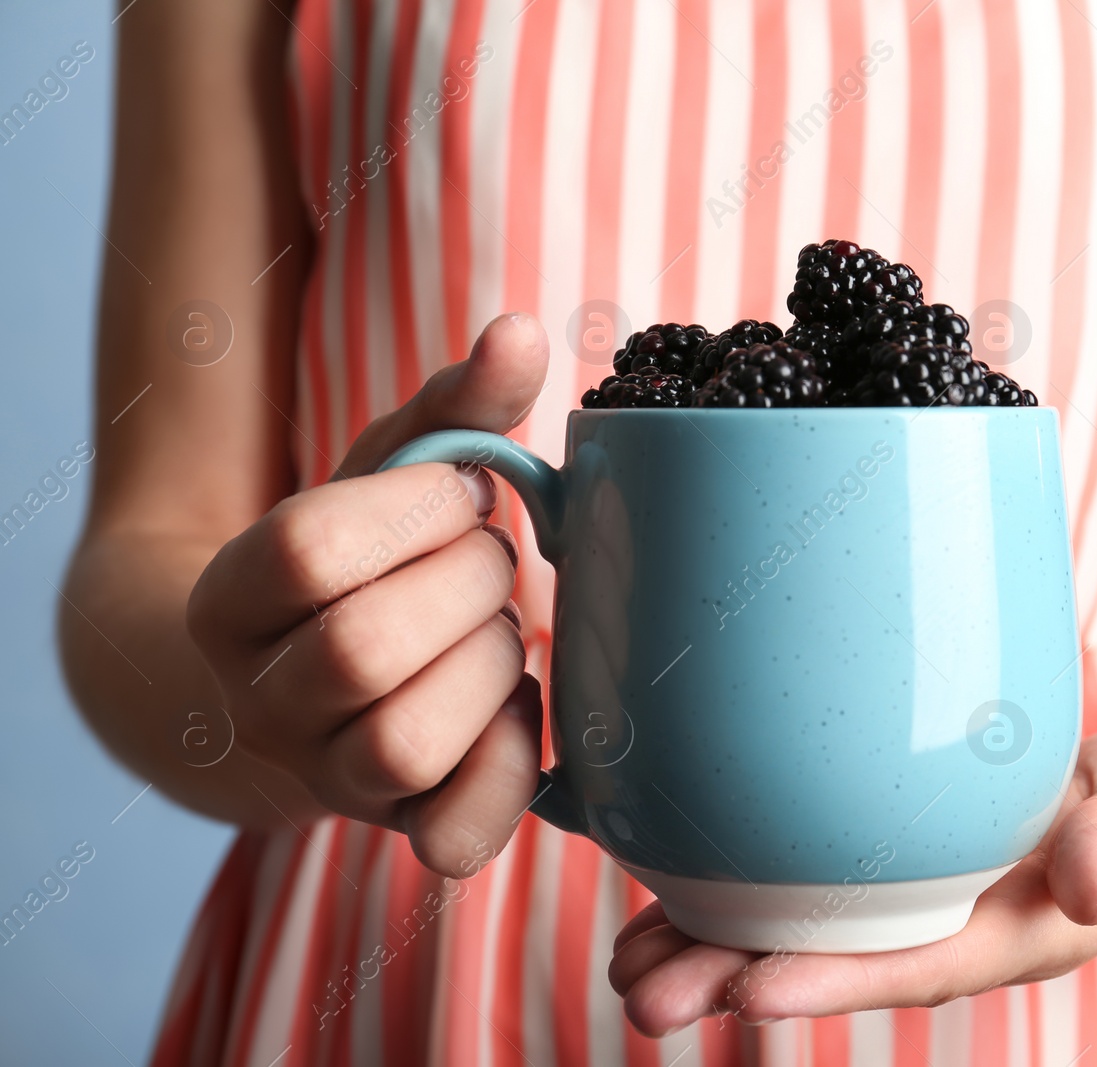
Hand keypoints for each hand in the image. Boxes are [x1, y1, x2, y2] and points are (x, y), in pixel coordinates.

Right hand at [186, 314, 549, 876]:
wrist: (301, 687)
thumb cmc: (362, 563)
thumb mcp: (387, 476)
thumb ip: (454, 406)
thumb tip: (523, 333)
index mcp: (226, 602)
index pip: (307, 550)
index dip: (414, 509)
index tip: (463, 490)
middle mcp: (257, 704)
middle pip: (363, 651)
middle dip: (466, 583)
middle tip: (490, 561)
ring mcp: (324, 778)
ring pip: (408, 741)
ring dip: (490, 662)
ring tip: (498, 627)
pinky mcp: (397, 828)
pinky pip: (454, 831)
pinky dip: (511, 765)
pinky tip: (520, 704)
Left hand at [609, 727, 1096, 1034]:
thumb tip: (1086, 886)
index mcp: (1015, 932)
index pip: (915, 965)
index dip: (832, 981)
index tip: (746, 993)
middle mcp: (953, 927)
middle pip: (837, 965)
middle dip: (737, 981)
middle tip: (641, 998)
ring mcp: (923, 901)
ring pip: (810, 935)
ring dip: (716, 953)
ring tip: (627, 969)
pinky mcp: (903, 864)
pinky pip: (816, 887)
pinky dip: (744, 896)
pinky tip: (673, 902)